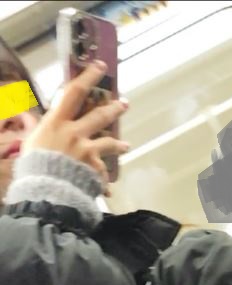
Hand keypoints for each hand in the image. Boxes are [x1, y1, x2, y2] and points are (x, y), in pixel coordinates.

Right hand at [21, 62, 128, 191]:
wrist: (45, 190)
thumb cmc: (33, 164)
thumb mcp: (29, 141)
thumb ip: (32, 127)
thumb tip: (25, 115)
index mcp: (57, 122)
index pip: (75, 92)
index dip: (89, 77)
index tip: (100, 67)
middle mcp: (75, 133)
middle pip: (100, 115)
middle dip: (114, 108)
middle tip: (124, 103)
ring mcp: (87, 151)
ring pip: (109, 143)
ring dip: (118, 144)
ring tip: (125, 146)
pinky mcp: (94, 170)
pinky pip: (102, 174)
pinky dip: (103, 182)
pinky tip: (107, 190)